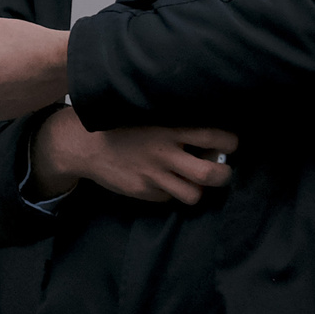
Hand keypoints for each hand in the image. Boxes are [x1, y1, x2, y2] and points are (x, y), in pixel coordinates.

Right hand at [29, 107, 236, 204]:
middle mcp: (164, 153)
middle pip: (211, 174)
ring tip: (194, 180)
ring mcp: (153, 175)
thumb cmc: (124, 126)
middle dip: (224, 175)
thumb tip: (210, 139)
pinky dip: (172, 191)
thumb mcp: (151, 115)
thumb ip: (178, 125)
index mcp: (170, 128)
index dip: (230, 143)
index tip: (229, 143)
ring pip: (194, 195)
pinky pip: (169, 198)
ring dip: (199, 189)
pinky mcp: (142, 191)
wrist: (84, 144)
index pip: (215, 137)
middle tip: (221, 170)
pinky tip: (164, 180)